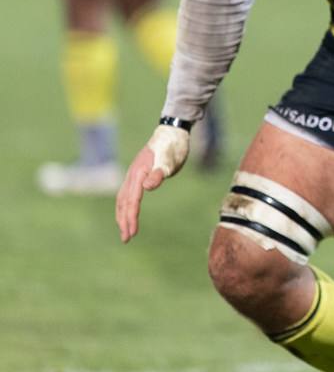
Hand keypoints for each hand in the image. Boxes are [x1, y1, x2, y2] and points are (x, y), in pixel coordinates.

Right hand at [115, 125, 189, 241]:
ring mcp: (133, 174)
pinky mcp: (138, 174)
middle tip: (126, 239)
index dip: (131, 217)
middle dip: (123, 221)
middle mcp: (132, 175)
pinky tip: (128, 212)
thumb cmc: (172, 148)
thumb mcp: (169, 162)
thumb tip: (147, 187)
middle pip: (123, 202)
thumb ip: (158, 174)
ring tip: (125, 230)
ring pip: (123, 198)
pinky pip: (127, 193)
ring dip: (123, 215)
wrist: (172, 132)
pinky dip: (125, 205)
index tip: (132, 233)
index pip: (132, 200)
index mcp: (138, 173)